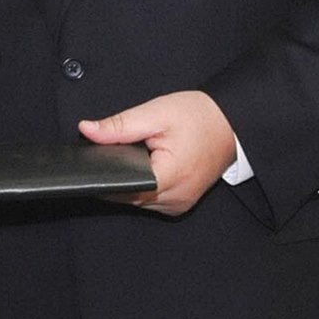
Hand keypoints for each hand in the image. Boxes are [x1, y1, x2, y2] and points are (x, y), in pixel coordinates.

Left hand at [79, 91, 235, 216]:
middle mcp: (176, 198)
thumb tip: (86, 130)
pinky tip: (147, 167)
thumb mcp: (155, 114)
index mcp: (169, 177)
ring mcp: (180, 204)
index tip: (93, 161)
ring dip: (131, 183)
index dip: (103, 176)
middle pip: (128, 196)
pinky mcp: (181, 203)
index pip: (121, 188)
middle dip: (117, 176)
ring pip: (139, 201)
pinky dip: (145, 186)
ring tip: (137, 156)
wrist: (232, 123)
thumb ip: (118, 126)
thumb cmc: (199, 117)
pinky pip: (152, 200)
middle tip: (119, 150)